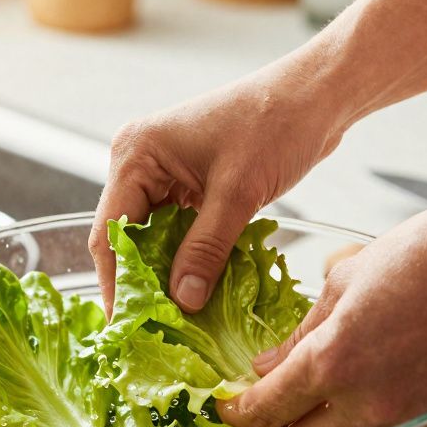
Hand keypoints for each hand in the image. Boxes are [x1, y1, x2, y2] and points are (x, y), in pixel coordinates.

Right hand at [90, 65, 345, 312]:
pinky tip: (198, 291)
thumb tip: (181, 301)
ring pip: (153, 240)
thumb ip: (205, 249)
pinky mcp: (190, 185)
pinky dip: (187, 260)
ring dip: (165, 275)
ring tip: (175, 320)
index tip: (127, 327)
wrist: (315, 96)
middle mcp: (140, 163)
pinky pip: (178, 232)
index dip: (117, 284)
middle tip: (153, 330)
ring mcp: (164, 174)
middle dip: (140, 284)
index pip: (111, 231)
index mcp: (136, 154)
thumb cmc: (275, 124)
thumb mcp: (238, 193)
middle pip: (127, 238)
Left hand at [219, 201, 426, 426]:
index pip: (265, 411)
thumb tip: (269, 367)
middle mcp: (363, 403)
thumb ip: (302, 334)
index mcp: (333, 361)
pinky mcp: (423, 416)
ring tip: (281, 419)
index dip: (235, 415)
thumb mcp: (344, 280)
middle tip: (244, 426)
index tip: (224, 407)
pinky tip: (326, 410)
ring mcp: (398, 416)